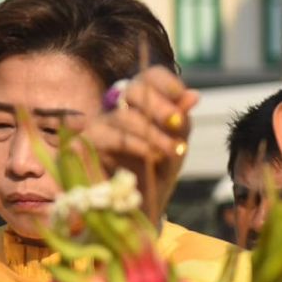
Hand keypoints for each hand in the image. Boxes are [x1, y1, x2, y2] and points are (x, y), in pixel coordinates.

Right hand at [75, 67, 195, 222]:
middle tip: (177, 123)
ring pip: (124, 117)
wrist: (139, 203)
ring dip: (152, 134)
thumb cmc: (157, 169)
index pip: (149, 77)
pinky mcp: (88, 144)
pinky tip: (151, 156)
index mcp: (142, 101)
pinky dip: (136, 146)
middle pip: (133, 90)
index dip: (165, 82)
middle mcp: (117, 107)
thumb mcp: (176, 143)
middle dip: (158, 106)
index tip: (181, 95)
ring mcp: (100, 124)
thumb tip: (192, 96)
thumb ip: (181, 120)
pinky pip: (111, 138)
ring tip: (172, 150)